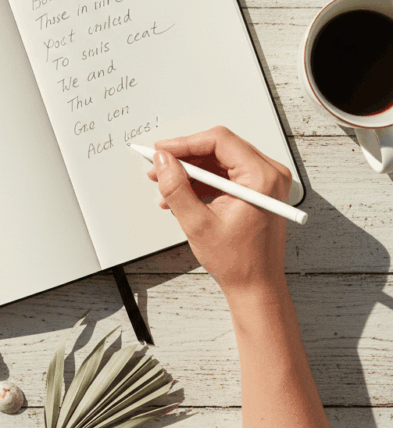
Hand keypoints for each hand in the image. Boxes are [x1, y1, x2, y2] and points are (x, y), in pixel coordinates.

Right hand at [146, 126, 292, 298]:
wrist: (256, 286)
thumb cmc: (238, 262)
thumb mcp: (197, 223)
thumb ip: (176, 187)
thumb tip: (163, 160)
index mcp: (262, 178)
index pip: (219, 141)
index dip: (184, 143)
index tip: (161, 151)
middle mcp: (269, 174)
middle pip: (219, 148)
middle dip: (185, 157)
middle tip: (159, 167)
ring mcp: (265, 181)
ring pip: (219, 160)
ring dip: (190, 171)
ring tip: (166, 186)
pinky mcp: (258, 189)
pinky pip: (224, 174)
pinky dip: (201, 182)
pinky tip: (182, 195)